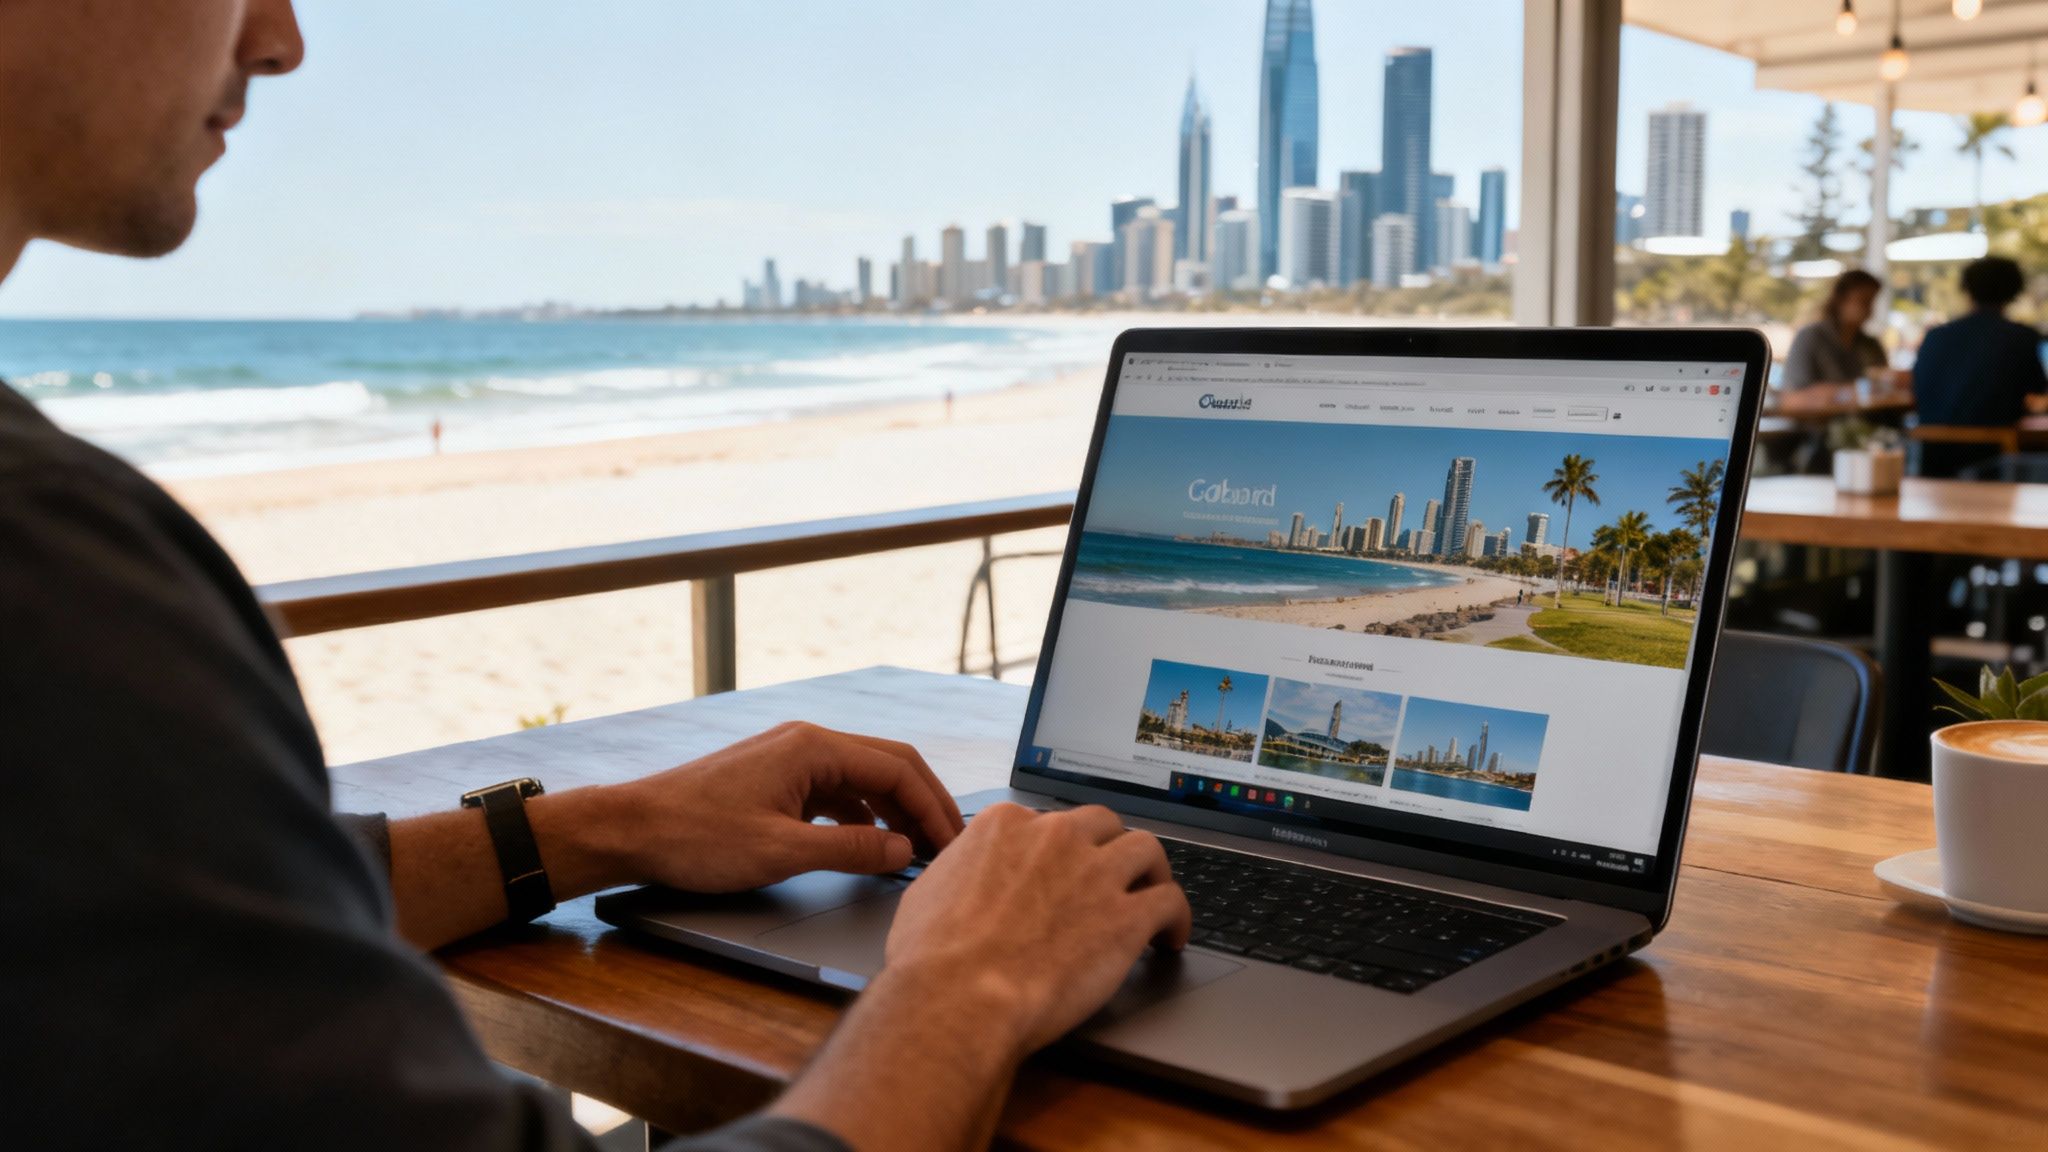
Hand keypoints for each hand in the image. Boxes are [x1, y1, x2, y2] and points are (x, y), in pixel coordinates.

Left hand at [598, 722, 963, 892]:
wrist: (631, 829)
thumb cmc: (695, 836)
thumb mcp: (781, 851)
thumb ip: (850, 850)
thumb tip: (902, 850)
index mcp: (813, 748)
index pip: (897, 769)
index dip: (932, 809)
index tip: (951, 846)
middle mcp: (806, 742)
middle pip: (887, 766)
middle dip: (922, 804)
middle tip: (948, 846)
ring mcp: (790, 759)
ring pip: (862, 780)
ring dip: (893, 812)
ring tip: (914, 850)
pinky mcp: (775, 779)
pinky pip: (836, 791)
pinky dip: (861, 817)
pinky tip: (868, 845)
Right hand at [883, 803, 1191, 1054]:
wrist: (959, 997)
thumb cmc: (932, 957)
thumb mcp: (929, 892)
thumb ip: (960, 872)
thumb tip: (963, 881)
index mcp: (1007, 825)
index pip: (1048, 821)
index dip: (1060, 848)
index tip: (1064, 868)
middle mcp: (1057, 837)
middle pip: (1103, 824)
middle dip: (1110, 847)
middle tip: (1112, 875)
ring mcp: (1096, 873)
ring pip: (1147, 850)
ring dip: (1152, 872)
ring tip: (1154, 894)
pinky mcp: (1127, 917)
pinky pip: (1171, 902)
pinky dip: (1177, 917)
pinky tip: (1172, 936)